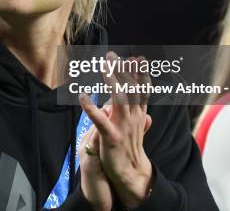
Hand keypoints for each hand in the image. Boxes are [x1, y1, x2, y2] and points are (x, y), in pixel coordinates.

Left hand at [79, 52, 153, 208]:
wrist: (130, 174)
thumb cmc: (129, 149)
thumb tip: (148, 113)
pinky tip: (82, 96)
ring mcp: (123, 127)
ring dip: (111, 81)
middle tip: (113, 55)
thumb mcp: (138, 132)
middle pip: (130, 89)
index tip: (138, 58)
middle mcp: (133, 118)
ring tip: (103, 66)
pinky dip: (91, 108)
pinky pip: (100, 121)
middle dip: (122, 70)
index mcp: (139, 115)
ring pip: (119, 99)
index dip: (140, 74)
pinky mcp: (111, 137)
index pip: (141, 90)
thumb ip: (141, 119)